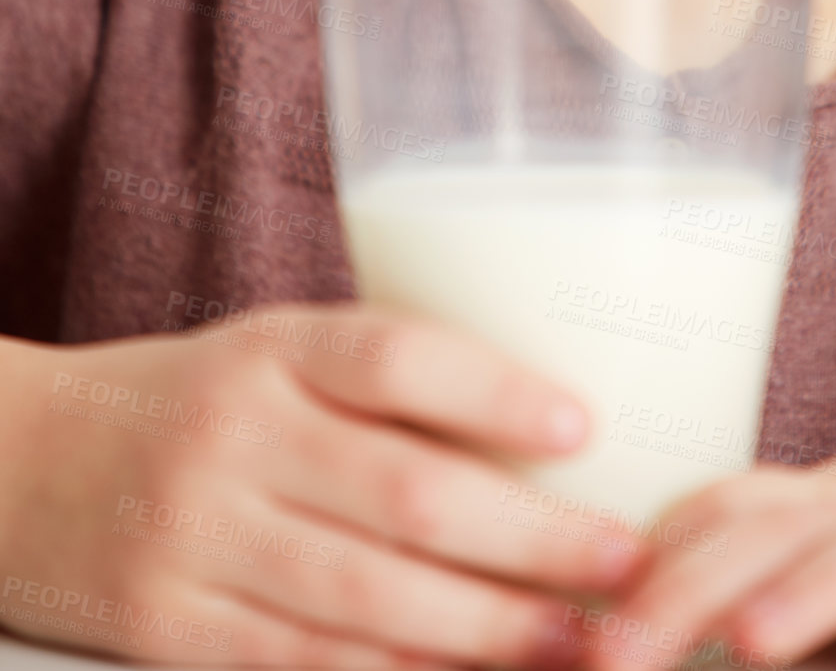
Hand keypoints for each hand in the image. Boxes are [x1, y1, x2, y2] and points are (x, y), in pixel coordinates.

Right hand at [0, 302, 642, 666]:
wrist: (26, 463)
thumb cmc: (191, 400)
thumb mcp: (270, 356)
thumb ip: (377, 387)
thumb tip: (542, 432)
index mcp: (269, 349)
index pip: (392, 355)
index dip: (494, 391)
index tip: (583, 428)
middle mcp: (234, 437)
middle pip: (404, 492)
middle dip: (530, 540)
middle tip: (623, 561)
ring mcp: (197, 541)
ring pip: (368, 599)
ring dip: (489, 630)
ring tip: (579, 640)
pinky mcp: (168, 634)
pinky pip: (303, 667)